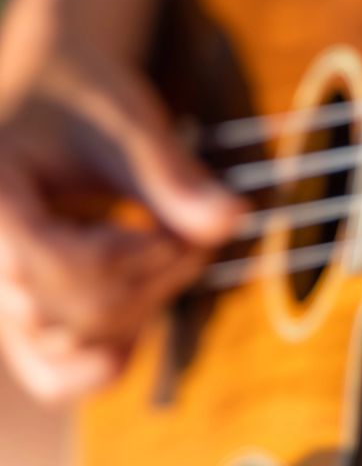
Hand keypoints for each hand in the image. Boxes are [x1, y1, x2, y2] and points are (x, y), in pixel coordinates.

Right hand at [0, 0, 242, 401]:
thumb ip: (173, 176)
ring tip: (173, 254)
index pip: (37, 265)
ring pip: (64, 346)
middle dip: (150, 281)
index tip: (173, 230)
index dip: (124, 259)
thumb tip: (234, 220)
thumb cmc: (82, 96)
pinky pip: (52, 374)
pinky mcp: (23, 314)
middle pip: (61, 312)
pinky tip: (144, 325)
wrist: (52, 92)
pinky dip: (105, 362)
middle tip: (195, 233)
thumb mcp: (127, 122)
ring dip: (140, 313)